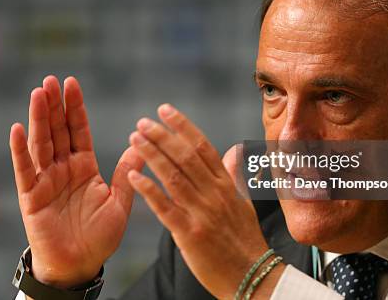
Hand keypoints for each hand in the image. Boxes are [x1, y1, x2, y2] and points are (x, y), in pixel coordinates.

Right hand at [10, 76, 143, 287]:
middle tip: (50, 79)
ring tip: (38, 93)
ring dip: (38, 118)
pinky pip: (25, 170)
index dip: (76, 108)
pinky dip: (20, 151)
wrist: (79, 265)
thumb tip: (143, 144)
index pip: (79, 130)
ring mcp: (45, 180)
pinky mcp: (31, 196)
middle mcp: (63, 168)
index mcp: (84, 166)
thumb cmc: (99, 236)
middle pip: (57, 130)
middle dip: (54, 105)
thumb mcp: (119, 201)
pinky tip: (17, 129)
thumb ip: (127, 172)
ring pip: (41, 144)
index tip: (72, 83)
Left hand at [126, 104, 283, 298]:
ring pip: (173, 176)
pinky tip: (133, 176)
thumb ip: (235, 175)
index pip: (203, 147)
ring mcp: (202, 213)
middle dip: (161, 136)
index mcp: (226, 185)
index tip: (165, 111)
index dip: (182, 126)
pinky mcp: (190, 234)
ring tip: (134, 139)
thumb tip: (235, 150)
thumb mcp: (244, 203)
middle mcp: (214, 194)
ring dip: (152, 155)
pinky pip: (165, 208)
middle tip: (142, 122)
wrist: (253, 277)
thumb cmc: (246, 240)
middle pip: (185, 156)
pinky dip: (149, 190)